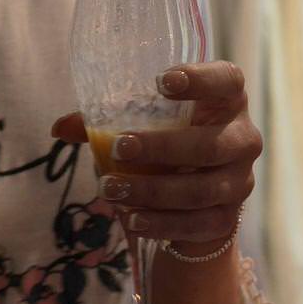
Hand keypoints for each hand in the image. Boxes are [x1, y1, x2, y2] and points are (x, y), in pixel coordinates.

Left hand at [51, 61, 260, 249]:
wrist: (196, 197)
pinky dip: (162, 223)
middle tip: (120, 147)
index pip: (227, 80)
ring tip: (111, 189)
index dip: (200, 79)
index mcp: (227, 100)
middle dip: (163, 148)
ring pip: (203, 190)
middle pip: (212, 144)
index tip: (160, 81)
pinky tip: (132, 219)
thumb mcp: (145, 124)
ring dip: (153, 191)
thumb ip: (104, 122)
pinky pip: (198, 224)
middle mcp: (243, 137)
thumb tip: (59, 127)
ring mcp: (239, 181)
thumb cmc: (169, 141)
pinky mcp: (228, 218)